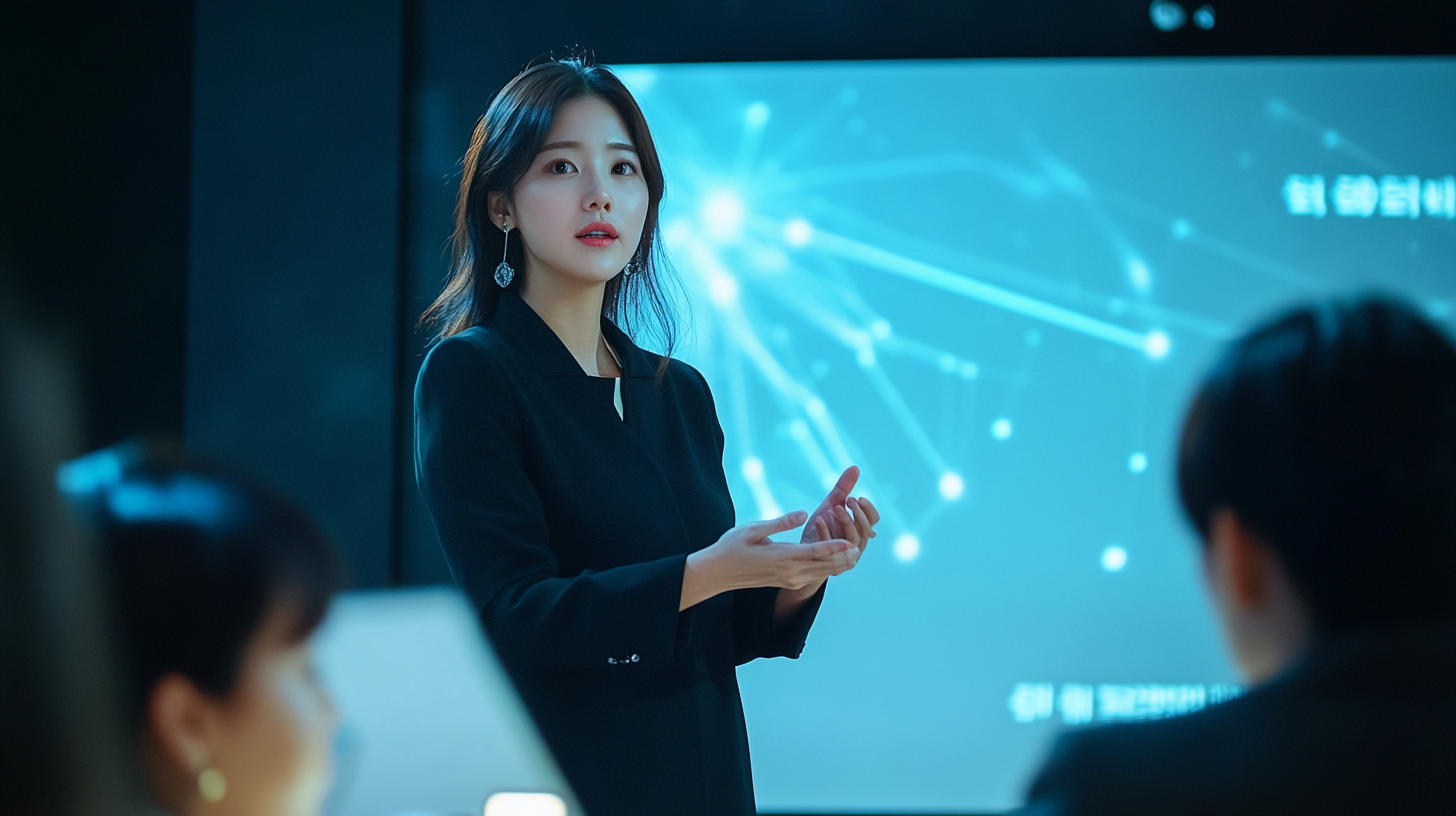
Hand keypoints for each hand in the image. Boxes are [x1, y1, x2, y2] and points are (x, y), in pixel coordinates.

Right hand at [680, 511, 859, 610]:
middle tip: (863, 544)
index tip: (853, 540)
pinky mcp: (788, 581)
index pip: (815, 552)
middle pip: (825, 566)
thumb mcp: (753, 529)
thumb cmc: (732, 547)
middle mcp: (790, 572)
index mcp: (782, 558)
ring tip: (855, 550)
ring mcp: (789, 579)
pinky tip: (836, 558)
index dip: (836, 546)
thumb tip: (803, 513)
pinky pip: (814, 575)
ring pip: (822, 573)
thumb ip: (780, 522)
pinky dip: (826, 566)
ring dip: (838, 562)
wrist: (718, 573)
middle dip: (844, 556)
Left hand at [801, 466, 880, 559]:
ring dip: (846, 521)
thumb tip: (855, 467)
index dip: (868, 509)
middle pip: (865, 529)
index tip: (858, 497)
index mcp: (860, 530)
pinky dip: (825, 532)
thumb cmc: (820, 527)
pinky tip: (818, 520)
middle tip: (850, 500)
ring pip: (853, 539)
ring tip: (835, 508)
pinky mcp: (831, 562)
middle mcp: (857, 544)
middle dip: (858, 514)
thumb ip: (844, 488)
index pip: (873, 520)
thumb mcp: (831, 504)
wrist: (802, 551)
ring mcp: (846, 555)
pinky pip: (831, 548)